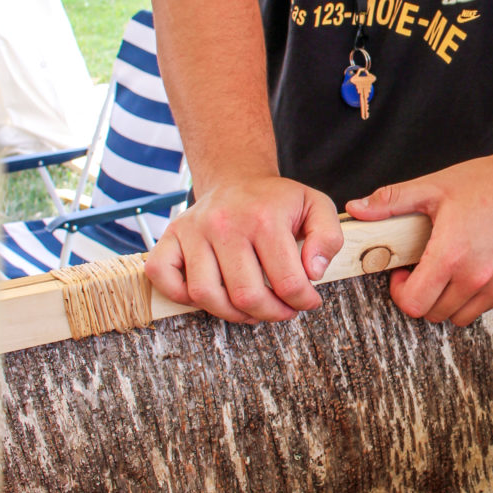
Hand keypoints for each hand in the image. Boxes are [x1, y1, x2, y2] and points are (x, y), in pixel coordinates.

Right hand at [145, 177, 343, 323]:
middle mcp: (224, 223)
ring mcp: (193, 230)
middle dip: (271, 313)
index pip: (287, 281)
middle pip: (245, 295)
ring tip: (253, 309)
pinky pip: (164, 278)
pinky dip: (182, 297)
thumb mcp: (316, 206)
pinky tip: (213, 295)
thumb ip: (328, 238)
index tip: (309, 301)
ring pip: (205, 295)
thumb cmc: (277, 200)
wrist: (236, 177)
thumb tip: (312, 272)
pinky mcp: (170, 237)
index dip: (303, 301)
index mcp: (264, 217)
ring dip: (233, 314)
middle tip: (283, 310)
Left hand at [346, 152, 492, 326]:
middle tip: (423, 270)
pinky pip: (483, 308)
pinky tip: (470, 270)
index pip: (414, 304)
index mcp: (450, 255)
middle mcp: (475, 276)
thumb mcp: (434, 187)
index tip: (403, 274)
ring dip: (445, 301)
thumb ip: (391, 201)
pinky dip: (471, 297)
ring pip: (458, 316)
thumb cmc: (488, 181)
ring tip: (446, 272)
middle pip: (433, 314)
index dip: (401, 292)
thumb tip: (355, 208)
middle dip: (421, 296)